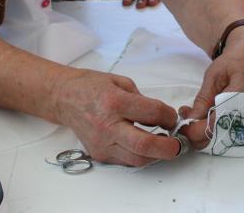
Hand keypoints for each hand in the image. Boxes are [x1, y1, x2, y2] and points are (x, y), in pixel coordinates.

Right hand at [52, 67, 181, 165]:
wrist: (65, 98)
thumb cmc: (91, 87)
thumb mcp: (121, 81)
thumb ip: (142, 99)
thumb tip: (162, 115)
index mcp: (114, 102)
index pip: (151, 113)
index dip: (169, 116)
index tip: (173, 117)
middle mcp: (107, 125)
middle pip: (144, 145)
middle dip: (168, 147)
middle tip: (178, 144)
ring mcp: (102, 143)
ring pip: (137, 159)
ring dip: (155, 154)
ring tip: (163, 144)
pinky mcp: (99, 154)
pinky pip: (126, 161)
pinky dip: (140, 155)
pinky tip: (145, 145)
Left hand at [178, 26, 243, 148]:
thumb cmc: (232, 63)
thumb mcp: (213, 76)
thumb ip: (203, 99)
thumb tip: (190, 120)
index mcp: (240, 101)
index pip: (215, 126)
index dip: (195, 130)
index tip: (181, 126)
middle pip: (218, 138)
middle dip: (196, 134)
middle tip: (184, 118)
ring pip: (221, 138)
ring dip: (202, 133)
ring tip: (191, 114)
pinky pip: (226, 132)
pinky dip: (211, 129)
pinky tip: (201, 116)